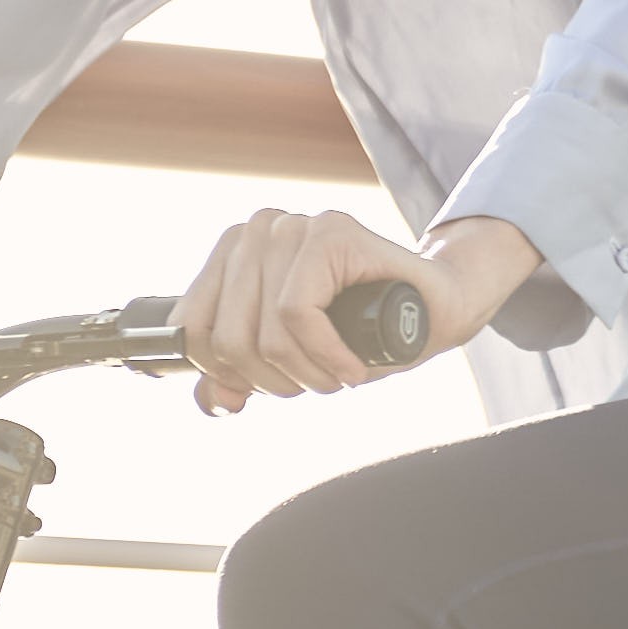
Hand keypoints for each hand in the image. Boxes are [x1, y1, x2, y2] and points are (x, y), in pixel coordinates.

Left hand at [171, 207, 537, 413]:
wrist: (436, 312)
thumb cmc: (361, 333)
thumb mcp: (287, 362)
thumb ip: (239, 378)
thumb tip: (213, 402)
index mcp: (234, 253)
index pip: (191, 327)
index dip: (222, 372)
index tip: (261, 386)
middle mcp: (257, 231)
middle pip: (225, 339)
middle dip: (270, 380)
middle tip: (313, 381)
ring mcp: (293, 226)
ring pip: (263, 333)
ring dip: (305, 374)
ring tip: (336, 374)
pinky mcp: (329, 232)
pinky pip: (298, 315)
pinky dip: (325, 355)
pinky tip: (351, 366)